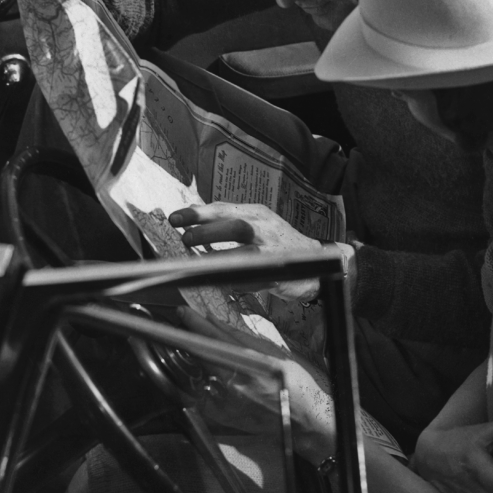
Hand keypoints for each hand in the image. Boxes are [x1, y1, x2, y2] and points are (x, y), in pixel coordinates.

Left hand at [169, 202, 338, 304]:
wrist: (317, 259)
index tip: (175, 218)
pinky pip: (254, 279)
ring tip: (199, 263)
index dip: (198, 213)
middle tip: (185, 237)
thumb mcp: (256, 222)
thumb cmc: (278, 241)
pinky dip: (235, 282)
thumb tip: (191, 217)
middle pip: (235, 225)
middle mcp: (264, 229)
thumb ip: (226, 220)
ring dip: (219, 257)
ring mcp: (273, 251)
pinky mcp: (278, 273)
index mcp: (256, 214)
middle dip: (208, 231)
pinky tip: (219, 284)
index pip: (223, 208)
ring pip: (244, 253)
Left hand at [177, 306, 335, 460]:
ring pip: (196, 374)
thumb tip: (212, 320)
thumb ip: (238, 337)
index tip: (183, 312)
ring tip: (199, 353)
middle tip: (186, 329)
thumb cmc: (292, 382)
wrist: (302, 419)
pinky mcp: (222, 416)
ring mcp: (226, 402)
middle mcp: (235, 382)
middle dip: (189, 339)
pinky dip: (199, 383)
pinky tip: (206, 377)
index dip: (195, 323)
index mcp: (250, 362)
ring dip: (193, 360)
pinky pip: (199, 395)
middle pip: (199, 355)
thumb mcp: (271, 351)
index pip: (212, 337)